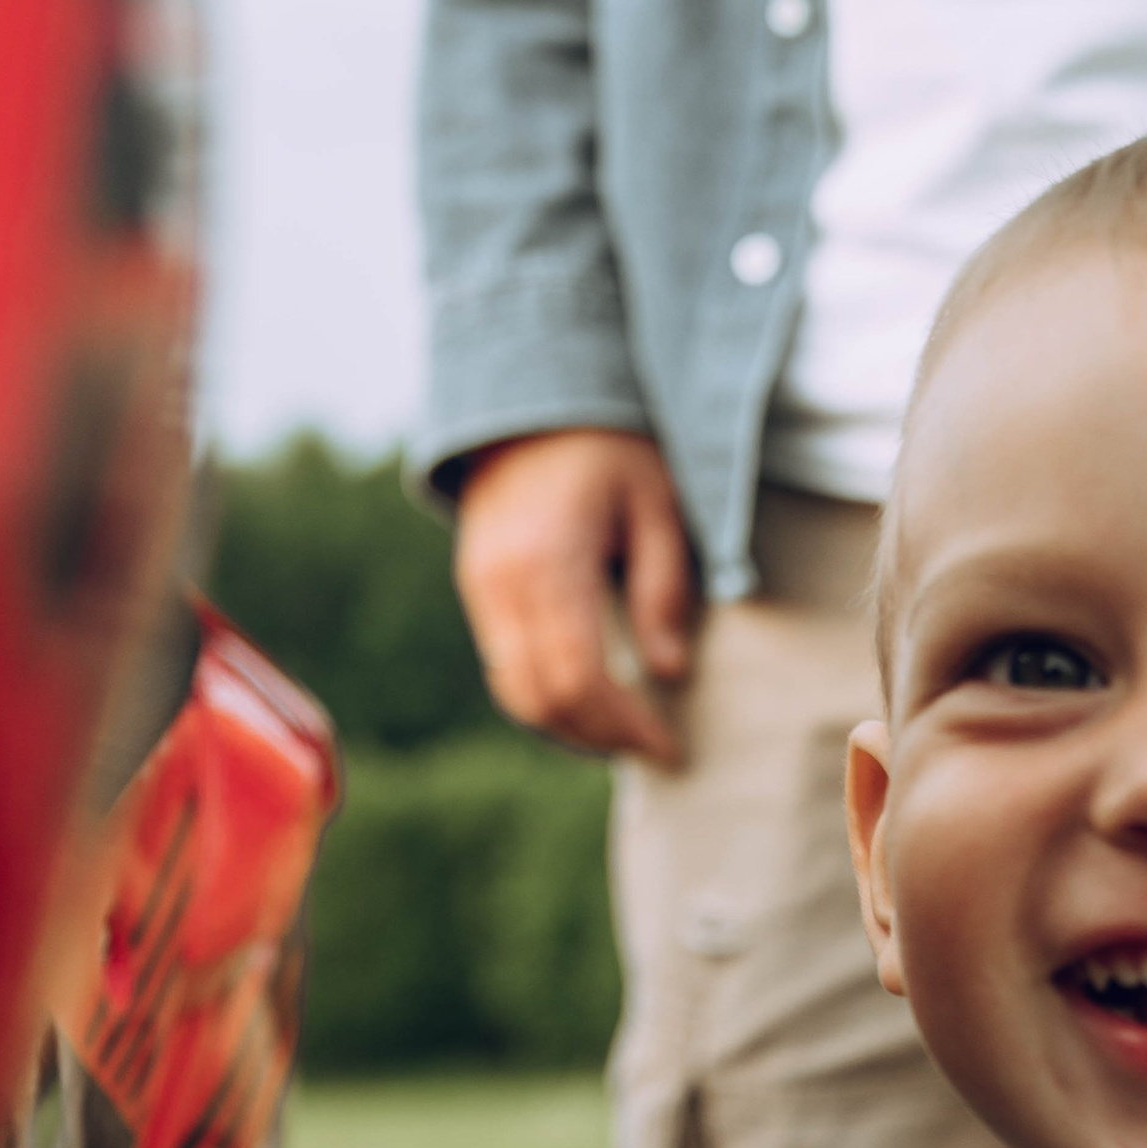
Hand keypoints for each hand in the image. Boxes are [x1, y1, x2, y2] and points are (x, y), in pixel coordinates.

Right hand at [453, 429, 695, 764]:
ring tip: (622, 732)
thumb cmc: (610, 447)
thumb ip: (664, 590)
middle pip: (541, 699)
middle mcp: (502, 583)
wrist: (534, 399)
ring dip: (567, 726)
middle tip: (651, 747)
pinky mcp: (476, 588)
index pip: (580, 678)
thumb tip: (670, 673)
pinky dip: (544, 697)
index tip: (669, 748)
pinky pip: (503, 666)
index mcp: (550, 562)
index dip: (624, 726)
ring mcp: (480, 587)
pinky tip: (588, 699)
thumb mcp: (658, 505)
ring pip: (514, 692)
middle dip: (598, 737)